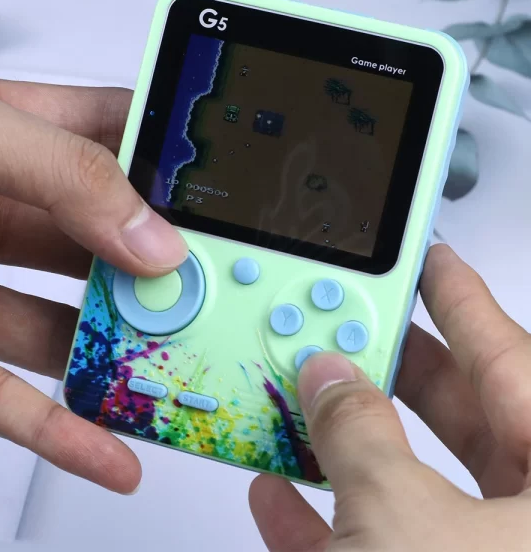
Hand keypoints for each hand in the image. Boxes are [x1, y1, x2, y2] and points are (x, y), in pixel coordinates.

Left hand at [0, 70, 186, 493]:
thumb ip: (61, 171)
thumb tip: (153, 235)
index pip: (105, 133)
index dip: (165, 151)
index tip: (220, 184)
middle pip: (102, 242)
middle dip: (158, 268)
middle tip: (210, 288)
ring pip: (67, 328)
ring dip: (123, 354)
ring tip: (178, 368)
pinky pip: (11, 399)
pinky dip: (64, 430)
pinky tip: (113, 448)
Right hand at [250, 244, 530, 550]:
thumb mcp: (401, 516)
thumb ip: (360, 435)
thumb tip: (328, 380)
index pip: (506, 357)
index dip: (459, 298)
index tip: (428, 259)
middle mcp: (530, 522)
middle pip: (458, 416)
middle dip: (393, 369)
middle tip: (357, 329)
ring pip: (413, 482)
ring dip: (347, 446)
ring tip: (307, 400)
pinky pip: (379, 542)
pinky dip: (324, 519)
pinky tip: (279, 496)